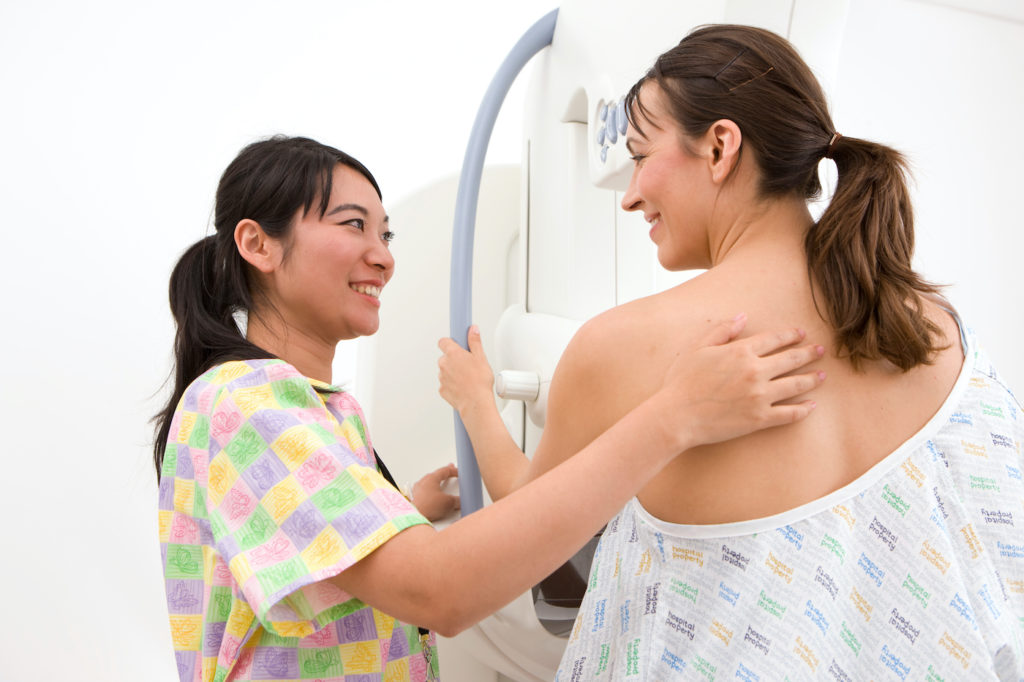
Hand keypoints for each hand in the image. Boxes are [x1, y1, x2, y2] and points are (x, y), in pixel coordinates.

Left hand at [411, 463, 460, 521]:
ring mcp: (417, 491)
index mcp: (431, 479)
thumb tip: (459, 501)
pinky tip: (433, 500)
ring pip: (428, 484)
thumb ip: (456, 500)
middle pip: (435, 475)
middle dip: (443, 475)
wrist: (415, 516)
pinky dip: (430, 493)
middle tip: (449, 473)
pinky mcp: (414, 500)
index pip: (444, 470)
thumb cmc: (427, 506)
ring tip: (442, 488)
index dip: (453, 470)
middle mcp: (422, 483)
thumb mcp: (449, 503)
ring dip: (436, 484)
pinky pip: (424, 492)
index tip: (458, 472)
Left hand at [437, 326, 494, 414]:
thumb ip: (475, 341)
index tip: (457, 345)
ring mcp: (441, 377)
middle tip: (467, 365)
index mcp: (453, 354)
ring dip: (453, 372)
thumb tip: (473, 330)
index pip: (443, 341)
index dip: (450, 343)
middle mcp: (444, 364)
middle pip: (445, 357)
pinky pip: (446, 383)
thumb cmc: (479, 382)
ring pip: (445, 371)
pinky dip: (452, 384)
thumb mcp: (481, 357)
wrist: (476, 403)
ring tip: (467, 378)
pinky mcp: (442, 389)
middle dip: (454, 360)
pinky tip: (463, 387)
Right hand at [657, 314, 825, 451]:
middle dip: (809, 353)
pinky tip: (812, 405)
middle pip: (791, 359)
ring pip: (795, 384)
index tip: (801, 334)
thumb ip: (722, 330)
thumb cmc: (682, 382)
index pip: (774, 339)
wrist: (677, 416)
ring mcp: (760, 396)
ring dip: (812, 379)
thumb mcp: (697, 348)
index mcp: (740, 351)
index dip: (790, 335)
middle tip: (820, 351)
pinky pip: (789, 413)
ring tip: (823, 375)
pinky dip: (803, 409)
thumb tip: (743, 317)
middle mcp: (755, 371)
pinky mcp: (760, 418)